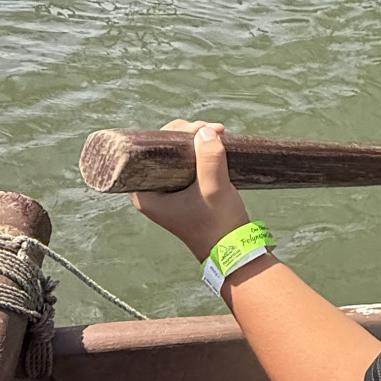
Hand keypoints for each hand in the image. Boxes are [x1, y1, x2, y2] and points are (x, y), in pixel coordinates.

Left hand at [131, 120, 254, 263]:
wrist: (235, 251)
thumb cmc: (219, 226)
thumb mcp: (214, 189)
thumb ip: (209, 159)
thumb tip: (206, 132)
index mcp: (146, 194)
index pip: (150, 149)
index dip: (173, 133)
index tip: (197, 130)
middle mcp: (152, 192)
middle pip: (163, 149)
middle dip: (188, 135)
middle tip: (213, 131)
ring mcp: (168, 193)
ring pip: (177, 154)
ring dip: (196, 142)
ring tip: (219, 135)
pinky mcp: (183, 193)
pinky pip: (186, 163)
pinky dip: (200, 153)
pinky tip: (215, 145)